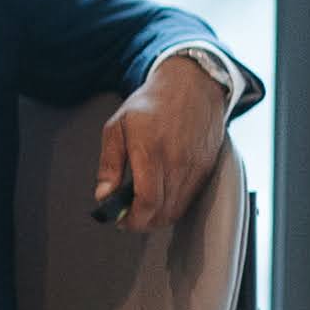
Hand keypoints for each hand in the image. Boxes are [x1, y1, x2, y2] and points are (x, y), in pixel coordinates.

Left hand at [96, 52, 236, 230]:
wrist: (192, 86)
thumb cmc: (152, 104)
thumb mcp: (118, 126)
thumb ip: (109, 163)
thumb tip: (103, 195)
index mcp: (151, 151)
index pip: (147, 201)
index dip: (133, 219)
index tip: (120, 221)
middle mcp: (176, 163)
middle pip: (162, 212)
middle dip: (142, 222)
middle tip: (127, 217)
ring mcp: (194, 168)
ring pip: (176, 209)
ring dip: (157, 216)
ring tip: (141, 207)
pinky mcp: (205, 169)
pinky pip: (188, 199)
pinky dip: (172, 205)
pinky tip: (159, 196)